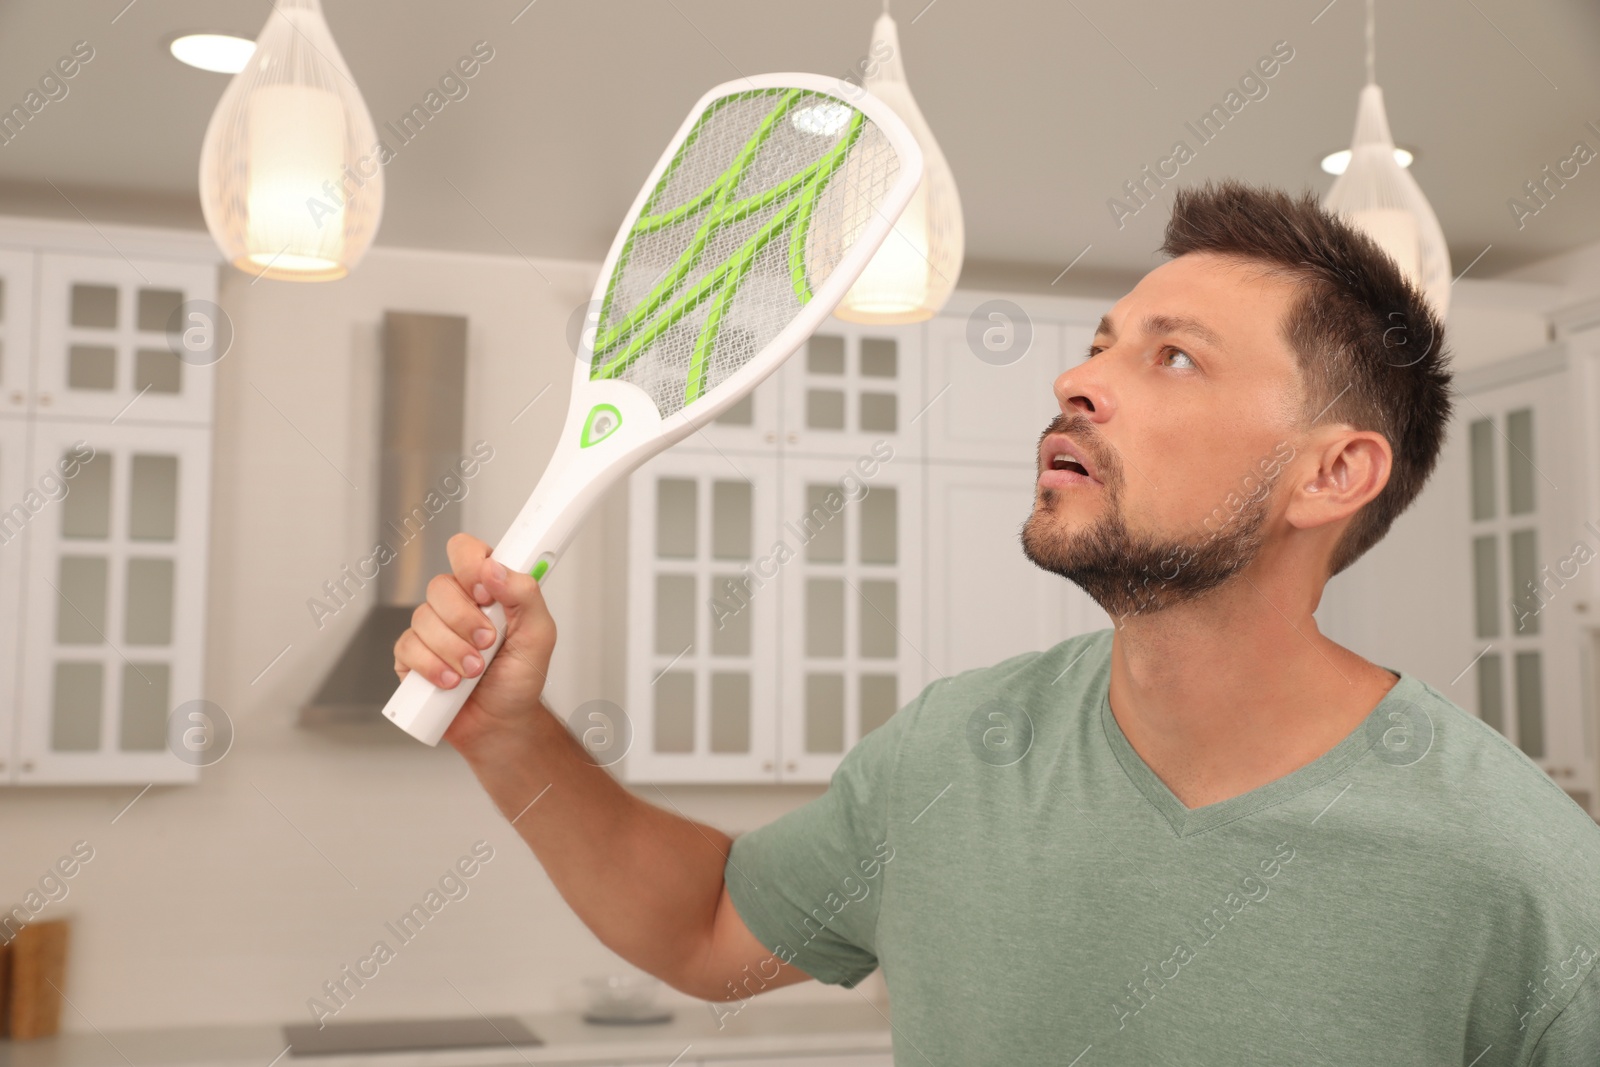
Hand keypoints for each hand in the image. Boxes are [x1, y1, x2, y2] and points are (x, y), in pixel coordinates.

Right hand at [392, 532, 556, 751]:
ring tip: (474, 671)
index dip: (471, 565)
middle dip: (465, 621)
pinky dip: (431, 667)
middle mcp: (456, 604)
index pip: (466, 551)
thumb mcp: (539, 633)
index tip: (486, 593)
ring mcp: (431, 629)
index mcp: (487, 589)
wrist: (501, 723)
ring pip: (422, 618)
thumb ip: (525, 594)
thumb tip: (496, 568)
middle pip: (440, 586)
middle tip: (487, 644)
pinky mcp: (411, 656)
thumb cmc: (520, 678)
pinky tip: (451, 682)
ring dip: (453, 649)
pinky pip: (407, 648)